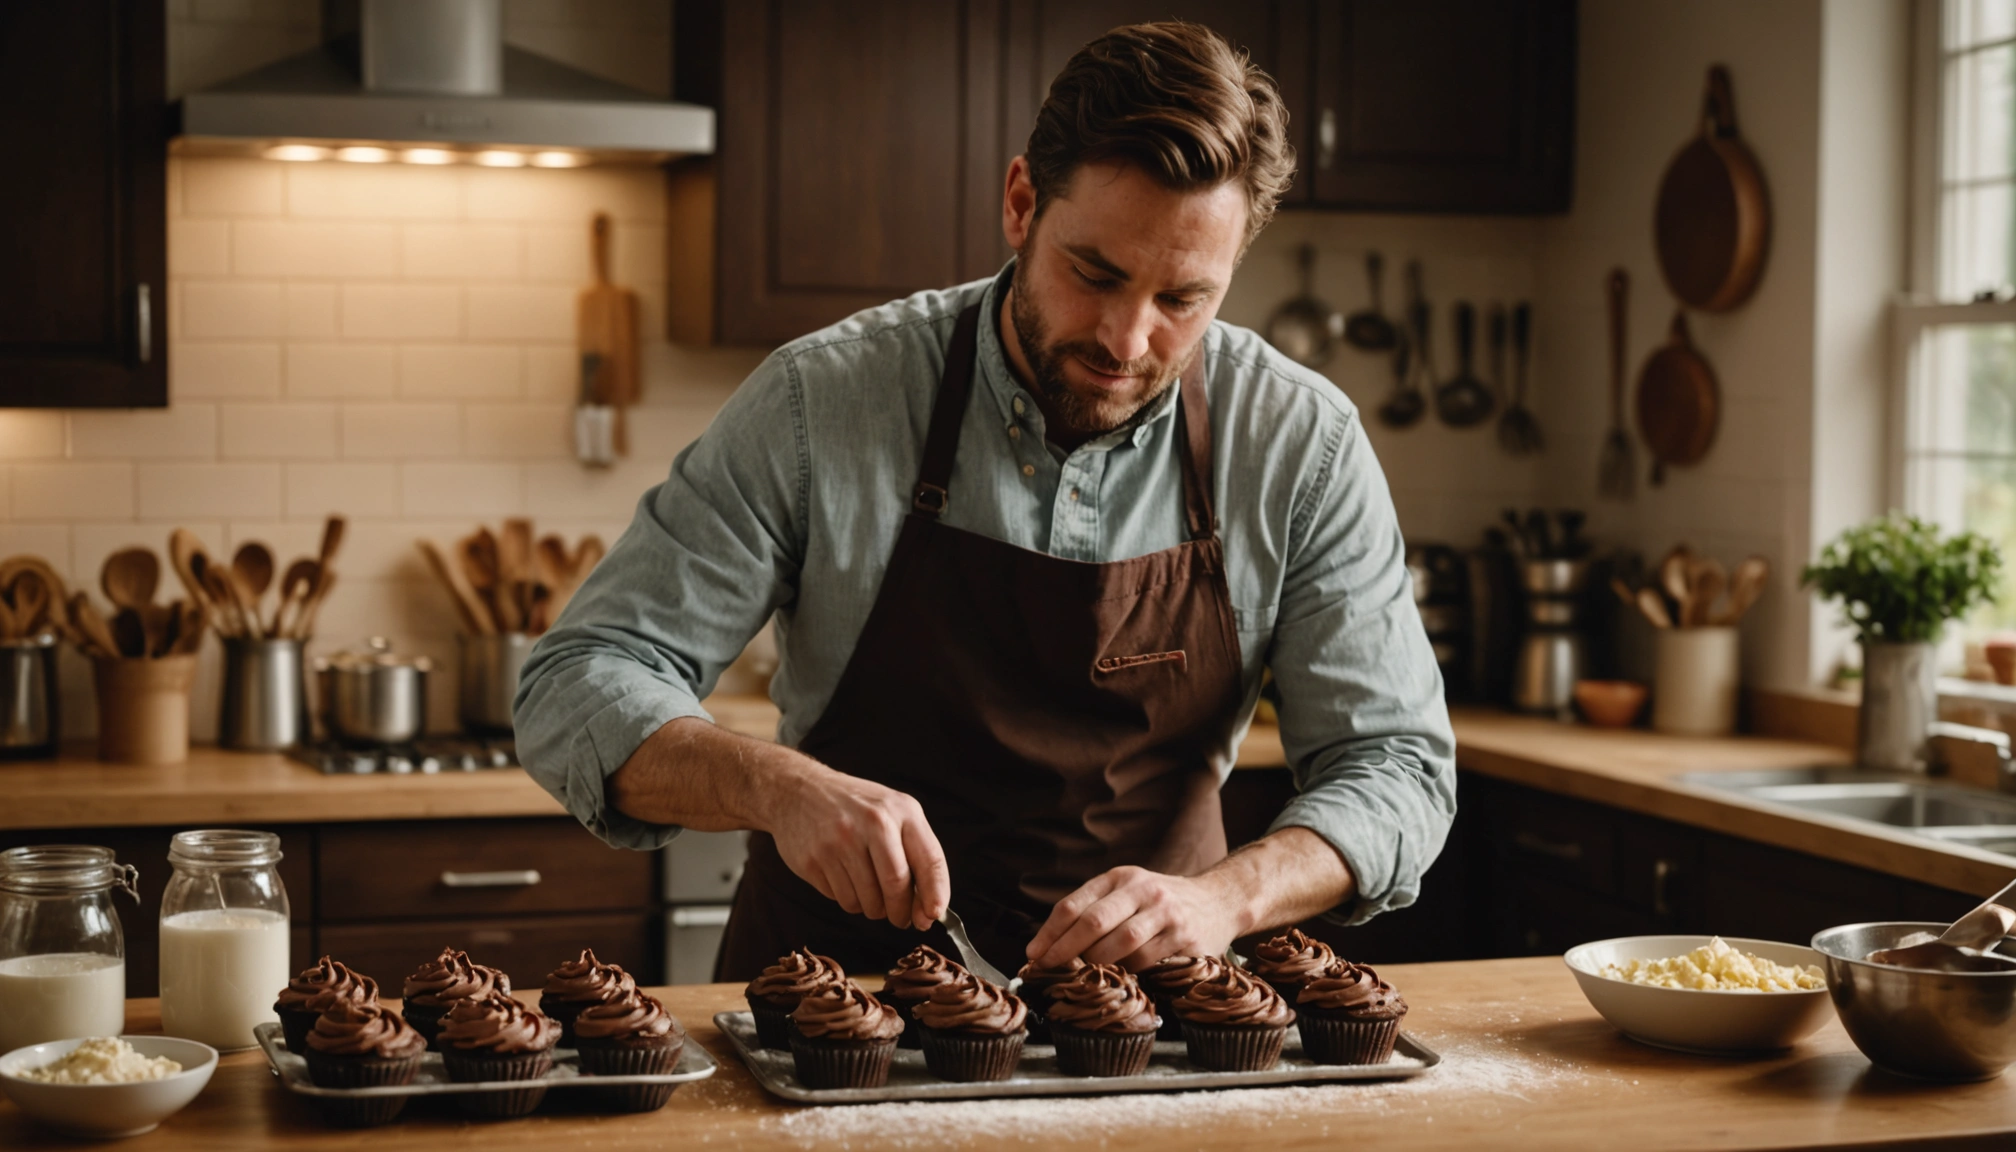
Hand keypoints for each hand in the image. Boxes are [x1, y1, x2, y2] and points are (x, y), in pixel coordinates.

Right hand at [766, 765, 949, 931]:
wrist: (798, 790)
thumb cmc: (855, 806)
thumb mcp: (892, 810)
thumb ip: (914, 850)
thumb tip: (928, 905)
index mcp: (900, 810)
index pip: (930, 861)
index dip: (935, 894)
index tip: (932, 915)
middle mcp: (872, 823)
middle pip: (896, 886)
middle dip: (901, 912)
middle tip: (901, 919)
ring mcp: (839, 842)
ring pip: (867, 901)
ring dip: (874, 909)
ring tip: (870, 894)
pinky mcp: (813, 860)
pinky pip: (841, 899)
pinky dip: (849, 900)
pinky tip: (845, 880)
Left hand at [1025, 866, 1241, 970]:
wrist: (1219, 901)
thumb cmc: (1161, 903)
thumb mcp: (1128, 892)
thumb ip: (1094, 910)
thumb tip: (1047, 946)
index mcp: (1122, 878)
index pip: (1074, 905)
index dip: (1049, 933)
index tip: (1033, 955)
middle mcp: (1144, 891)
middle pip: (1094, 922)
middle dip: (1065, 951)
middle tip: (1048, 970)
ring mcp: (1167, 915)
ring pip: (1120, 944)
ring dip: (1096, 965)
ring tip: (1081, 977)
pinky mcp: (1186, 939)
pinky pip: (1148, 962)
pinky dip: (1127, 973)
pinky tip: (1117, 978)